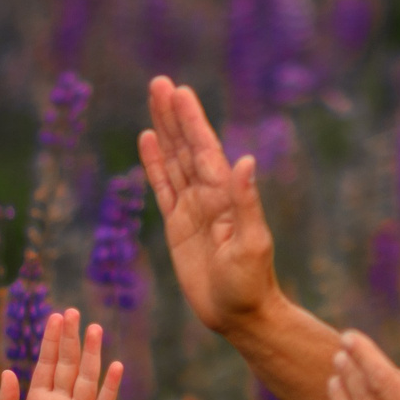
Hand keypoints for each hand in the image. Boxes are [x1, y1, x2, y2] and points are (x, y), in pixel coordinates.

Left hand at [0, 309, 123, 399]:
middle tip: (73, 312)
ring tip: (95, 329)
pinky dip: (109, 388)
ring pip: (86, 380)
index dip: (51, 342)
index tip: (55, 318)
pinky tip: (115, 366)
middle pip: (68, 366)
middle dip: (71, 340)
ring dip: (91, 355)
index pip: (47, 365)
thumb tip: (7, 371)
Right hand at [139, 77, 280, 335]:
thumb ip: (247, 203)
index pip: (205, 151)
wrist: (241, 316)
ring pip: (174, 162)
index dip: (191, 122)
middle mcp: (209, 196)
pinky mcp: (178, 226)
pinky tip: (148, 140)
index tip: (179, 92)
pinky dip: (155, 164)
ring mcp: (192, 209)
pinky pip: (163, 188)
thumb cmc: (251, 284)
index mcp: (225, 197)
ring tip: (155, 99)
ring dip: (164, 131)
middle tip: (160, 83)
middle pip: (186, 148)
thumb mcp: (252, 245)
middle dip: (174, 116)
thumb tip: (245, 161)